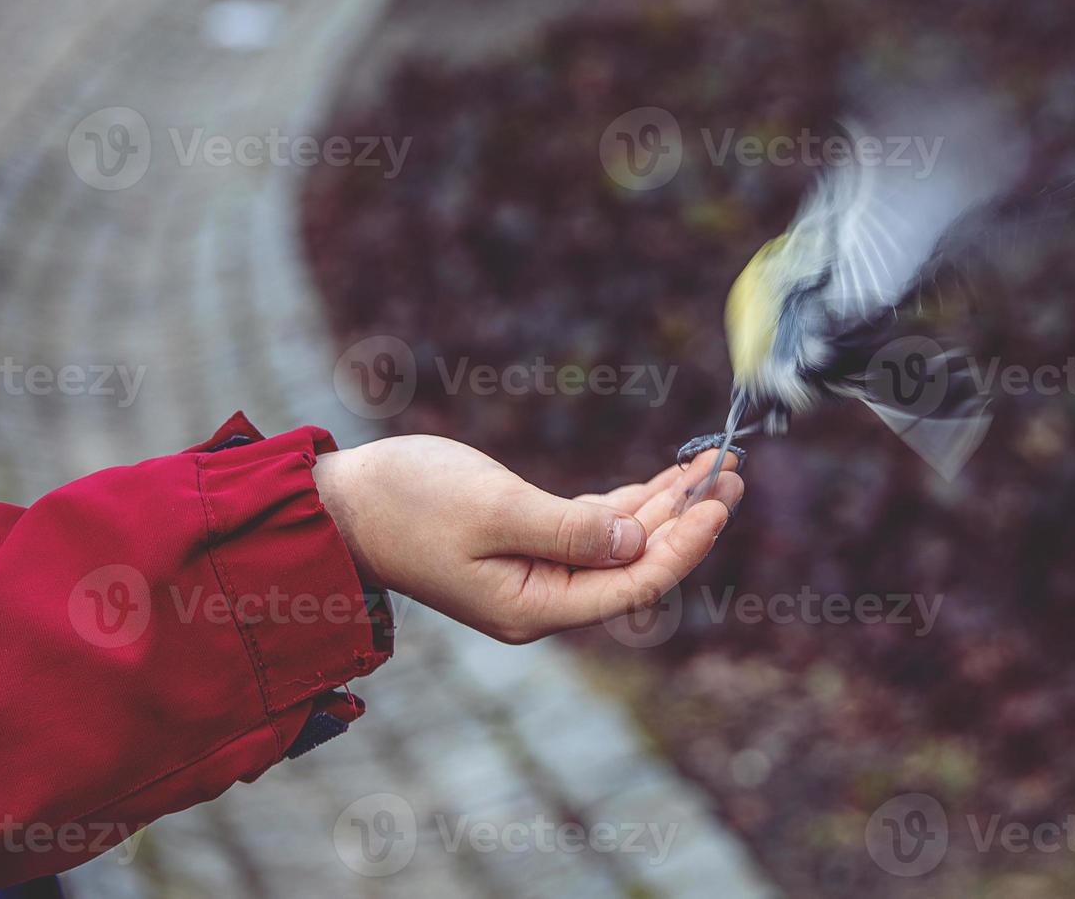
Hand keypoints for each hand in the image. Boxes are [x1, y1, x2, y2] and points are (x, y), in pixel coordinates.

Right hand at [313, 435, 742, 643]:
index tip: (720, 501)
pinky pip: (594, 528)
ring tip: (714, 468)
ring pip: (620, 543)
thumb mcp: (495, 511)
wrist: (341, 503)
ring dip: (666, 505)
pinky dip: (630, 502)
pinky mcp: (525, 544)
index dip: (685, 544)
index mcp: (536, 606)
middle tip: (733, 470)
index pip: (633, 583)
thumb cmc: (408, 503)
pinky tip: (664, 482)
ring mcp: (536, 574)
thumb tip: (638, 540)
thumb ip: (572, 530)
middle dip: (687, 517)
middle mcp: (544, 599)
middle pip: (636, 563)